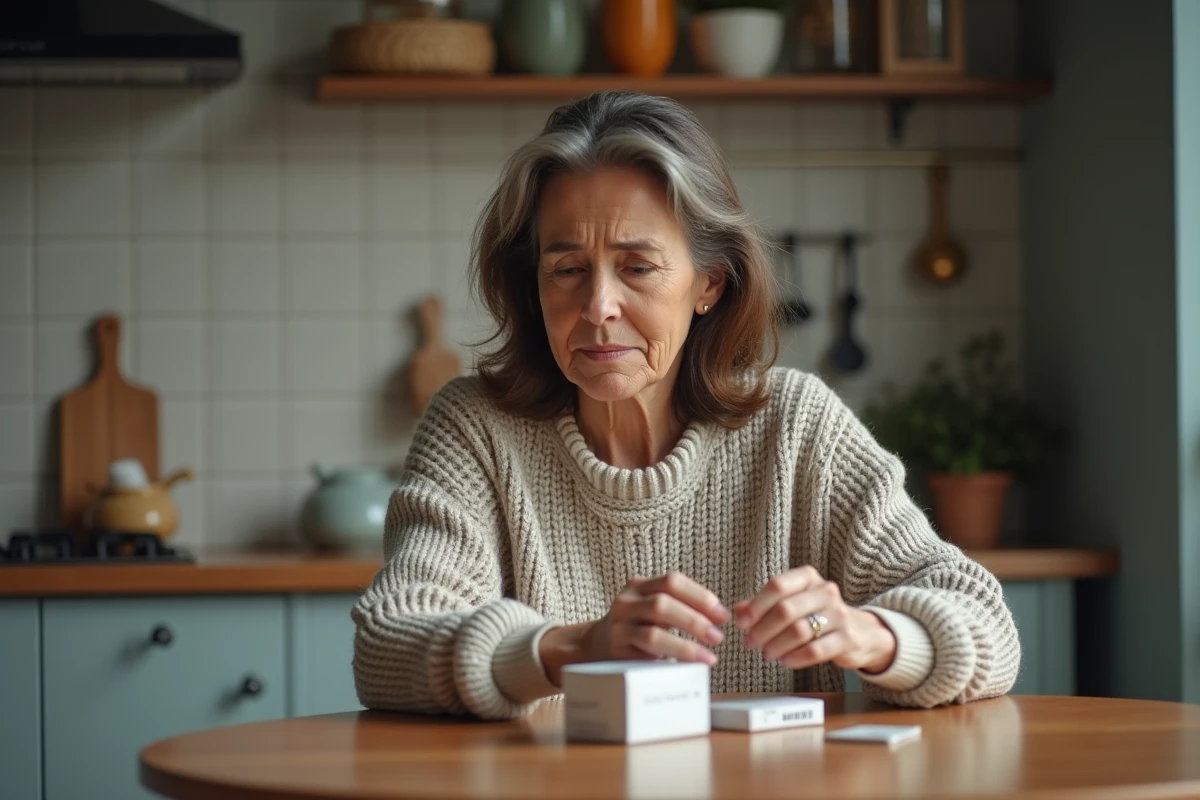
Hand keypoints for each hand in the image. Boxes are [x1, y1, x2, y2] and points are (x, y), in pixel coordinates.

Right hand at [539, 571, 729, 684]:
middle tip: (719, 636)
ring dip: (686, 645)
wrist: (595, 646)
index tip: (723, 615)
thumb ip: (679, 606)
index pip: (672, 581)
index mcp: (639, 585)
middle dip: (696, 620)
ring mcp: (618, 626)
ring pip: (654, 632)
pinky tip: (689, 665)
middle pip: (663, 603)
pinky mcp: (616, 650)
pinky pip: (646, 655)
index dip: (700, 596)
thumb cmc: (637, 627)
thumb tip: (720, 618)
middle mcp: (626, 601)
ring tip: (709, 657)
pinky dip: (672, 659)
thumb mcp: (652, 608)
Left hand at [734, 566, 895, 673]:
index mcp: (808, 577)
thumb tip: (737, 612)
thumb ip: (763, 605)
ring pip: (799, 631)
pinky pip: (815, 650)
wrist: (860, 632)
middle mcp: (825, 591)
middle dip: (762, 629)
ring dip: (776, 645)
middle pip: (786, 609)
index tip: (741, 623)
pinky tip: (784, 661)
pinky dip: (795, 658)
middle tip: (750, 643)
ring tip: (766, 654)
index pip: (777, 586)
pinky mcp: (847, 638)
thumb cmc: (816, 615)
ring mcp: (839, 614)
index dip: (756, 606)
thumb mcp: (791, 603)